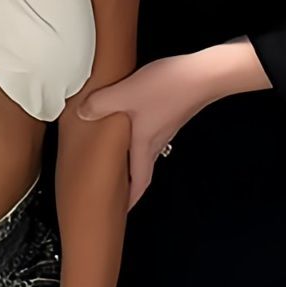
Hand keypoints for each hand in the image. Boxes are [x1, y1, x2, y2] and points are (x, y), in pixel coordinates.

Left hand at [80, 54, 219, 206]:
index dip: (129, 199)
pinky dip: (140, 135)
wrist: (204, 75)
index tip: (120, 211)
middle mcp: (157, 141)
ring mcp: (166, 127)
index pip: (137, 181)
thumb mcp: (125, 94)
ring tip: (118, 156)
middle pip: (143, 168)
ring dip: (133, 157)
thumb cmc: (167, 88)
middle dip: (130, 181)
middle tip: (115, 186)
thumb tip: (81, 114)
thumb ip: (100, 104)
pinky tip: (132, 121)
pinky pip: (152, 131)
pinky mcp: (171, 113)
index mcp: (144, 145)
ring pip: (147, 150)